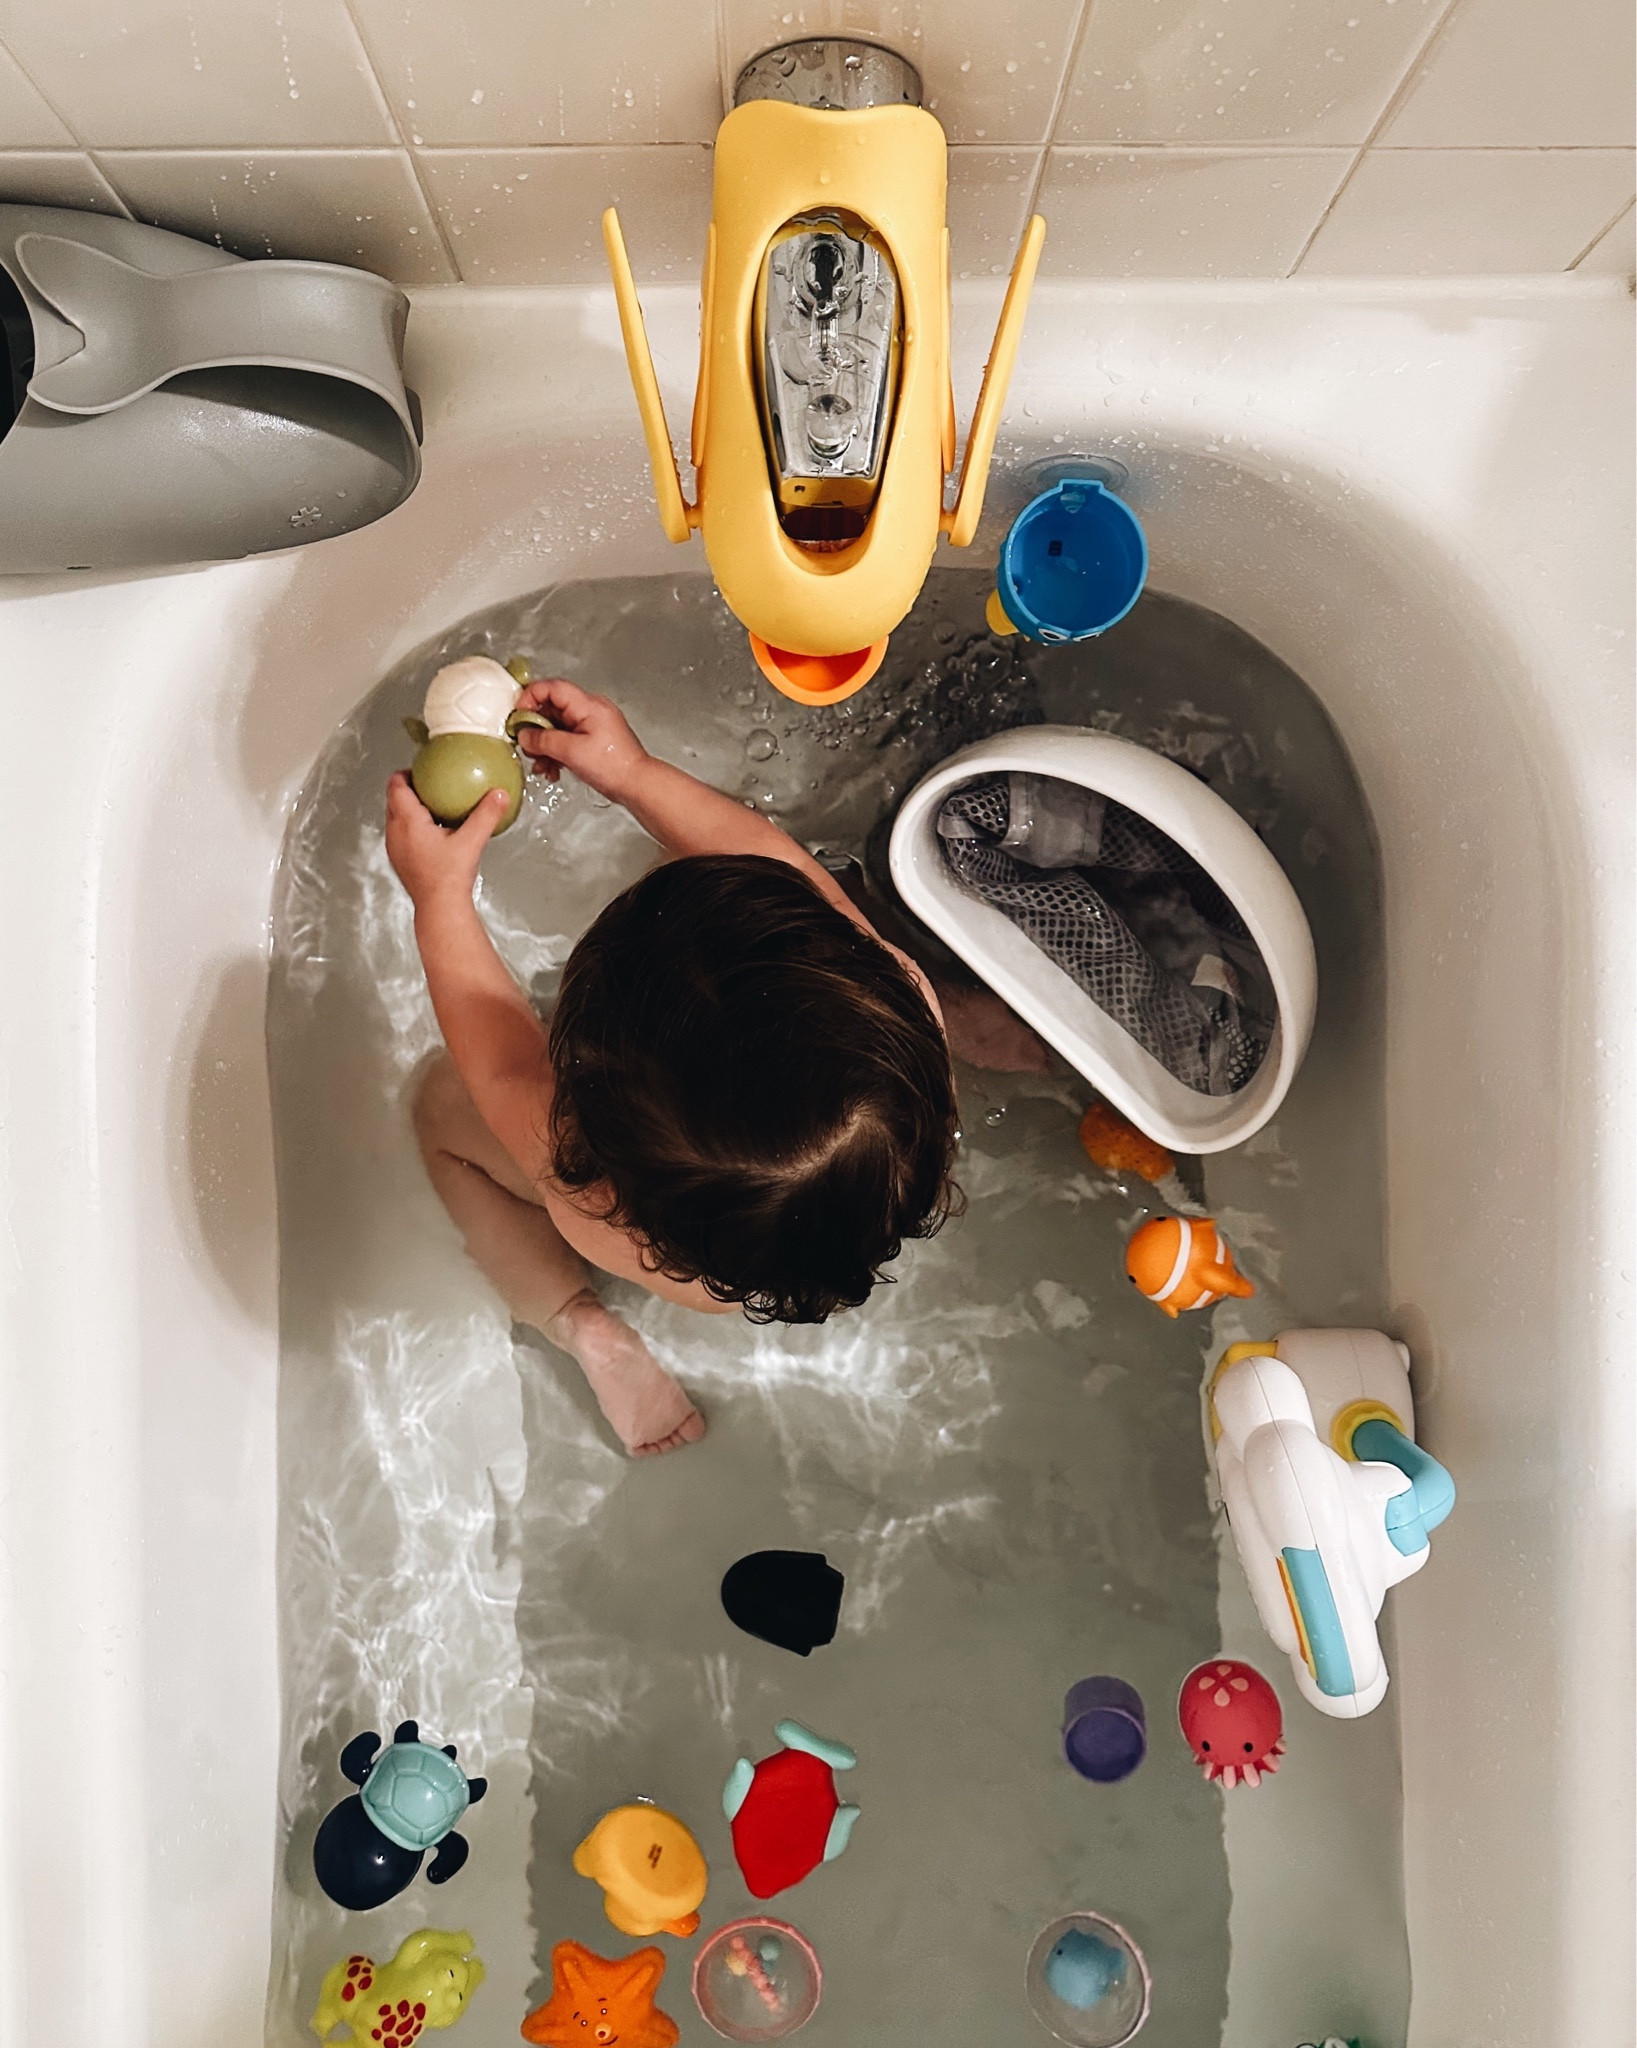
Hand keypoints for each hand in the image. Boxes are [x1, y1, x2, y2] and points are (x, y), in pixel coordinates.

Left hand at [384, 771, 506, 908]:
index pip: (396, 785)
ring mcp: (394, 847)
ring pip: (395, 817)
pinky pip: (401, 834)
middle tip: (430, 785)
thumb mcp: (472, 841)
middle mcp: (395, 832)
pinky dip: (412, 826)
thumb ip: (486, 814)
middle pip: (393, 799)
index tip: (423, 769)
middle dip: (409, 788)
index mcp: (407, 821)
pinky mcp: (399, 860)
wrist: (440, 908)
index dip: (407, 772)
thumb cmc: (449, 876)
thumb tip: (499, 794)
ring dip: (409, 808)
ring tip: (433, 806)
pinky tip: (433, 832)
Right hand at [511, 678, 647, 800]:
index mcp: (588, 705)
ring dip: (544, 746)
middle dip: (536, 729)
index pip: (553, 687)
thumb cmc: (614, 766)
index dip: (531, 697)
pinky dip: (556, 753)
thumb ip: (543, 741)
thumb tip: (524, 735)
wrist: (636, 784)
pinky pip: (566, 739)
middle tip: (528, 745)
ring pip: (557, 727)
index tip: (519, 715)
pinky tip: (553, 769)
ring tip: (541, 764)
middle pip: (552, 709)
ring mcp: (591, 725)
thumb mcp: (571, 752)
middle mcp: (590, 710)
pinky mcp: (592, 740)